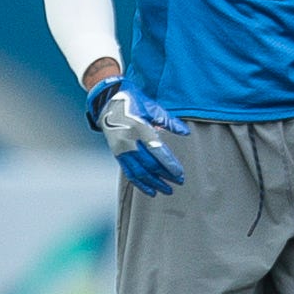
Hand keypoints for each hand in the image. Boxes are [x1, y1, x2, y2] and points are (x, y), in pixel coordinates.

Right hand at [86, 76, 188, 194]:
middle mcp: (128, 140)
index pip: (157, 150)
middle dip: (165, 175)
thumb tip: (186, 132)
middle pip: (149, 164)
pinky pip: (129, 172)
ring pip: (139, 172)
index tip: (180, 173)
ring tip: (167, 190)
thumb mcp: (152, 107)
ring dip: (154, 183)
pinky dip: (140, 183)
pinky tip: (151, 191)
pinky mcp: (117, 154)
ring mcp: (121, 149)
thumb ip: (169, 121)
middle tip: (179, 182)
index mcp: (139, 127)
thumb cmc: (133, 102)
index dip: (169, 163)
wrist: (107, 102)